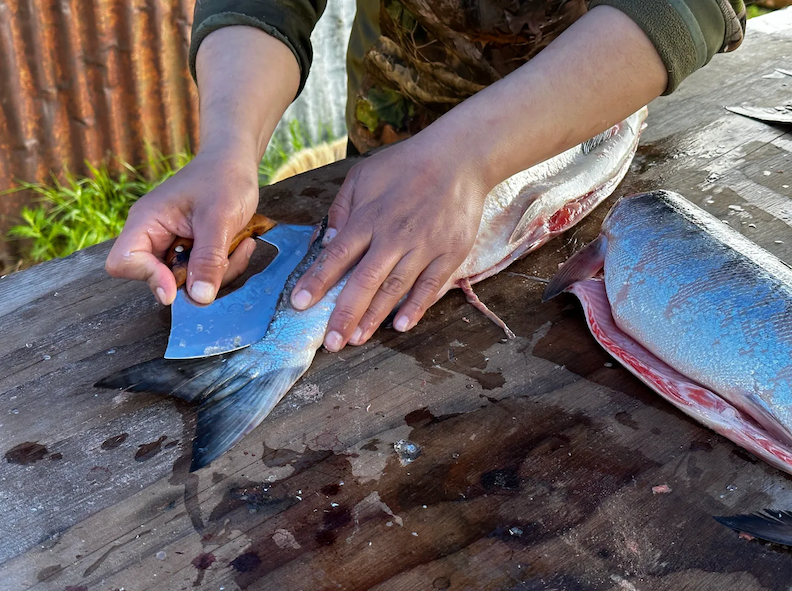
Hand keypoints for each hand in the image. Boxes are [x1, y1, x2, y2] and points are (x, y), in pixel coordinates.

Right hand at [105, 148, 259, 304]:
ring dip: (220, 272)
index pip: (123, 262)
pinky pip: (205, 273)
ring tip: (241, 244)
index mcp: (147, 221)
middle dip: (199, 278)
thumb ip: (209, 260)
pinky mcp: (193, 250)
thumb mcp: (219, 219)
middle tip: (228, 257)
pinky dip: (226, 265)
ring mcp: (174, 245)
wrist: (236, 161)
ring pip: (189, 281)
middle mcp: (155, 236)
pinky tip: (242, 243)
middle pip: (161, 279)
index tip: (177, 286)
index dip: (147, 278)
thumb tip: (199, 300)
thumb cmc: (224, 178)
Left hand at [290, 133, 489, 350]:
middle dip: (344, 313)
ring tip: (356, 339)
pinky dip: (416, 306)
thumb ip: (342, 209)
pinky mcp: (449, 253)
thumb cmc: (407, 166)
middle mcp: (394, 235)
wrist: (459, 158)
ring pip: (395, 288)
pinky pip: (431, 286)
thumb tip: (324, 241)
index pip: (337, 254)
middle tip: (330, 342)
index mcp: (369, 216)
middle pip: (365, 280)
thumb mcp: (364, 176)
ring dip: (374, 316)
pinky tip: (401, 326)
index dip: (317, 280)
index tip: (299, 303)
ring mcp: (424, 246)